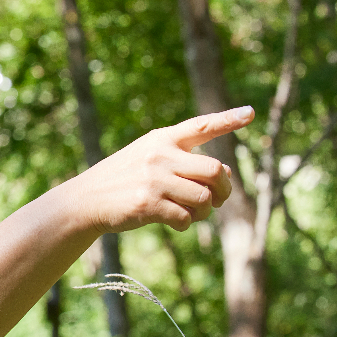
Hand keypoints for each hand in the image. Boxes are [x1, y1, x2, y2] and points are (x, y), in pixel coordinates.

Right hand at [79, 105, 253, 233]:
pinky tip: (174, 221)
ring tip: (192, 213)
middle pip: (214, 169)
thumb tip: (225, 174)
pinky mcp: (148, 203)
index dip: (227, 120)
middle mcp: (160, 155)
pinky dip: (185, 223)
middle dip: (224, 188)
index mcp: (162, 139)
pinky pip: (185, 217)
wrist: (86, 200)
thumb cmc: (123, 180)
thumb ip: (183, 161)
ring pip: (204, 197)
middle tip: (217, 199)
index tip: (250, 113)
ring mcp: (154, 179)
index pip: (201, 126)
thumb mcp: (147, 157)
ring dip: (204, 210)